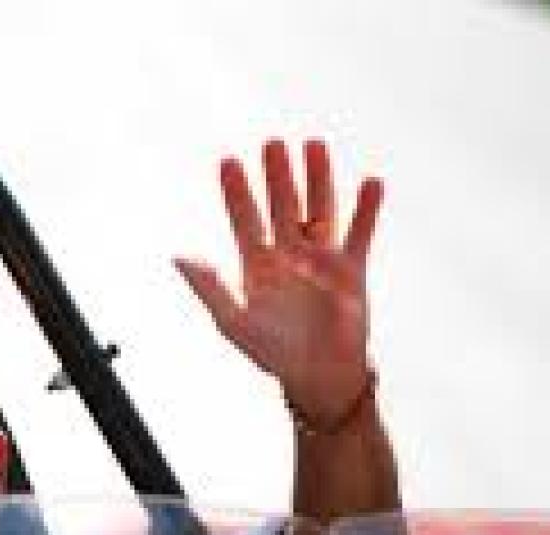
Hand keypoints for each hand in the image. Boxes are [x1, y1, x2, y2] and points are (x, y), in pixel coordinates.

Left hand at [175, 139, 383, 424]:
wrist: (316, 377)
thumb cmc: (272, 353)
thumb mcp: (232, 321)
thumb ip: (208, 287)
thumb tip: (178, 256)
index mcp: (256, 264)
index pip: (244, 219)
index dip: (236, 192)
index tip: (228, 161)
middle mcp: (288, 254)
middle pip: (282, 205)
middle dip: (277, 176)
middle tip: (272, 143)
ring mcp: (321, 259)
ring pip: (320, 209)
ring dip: (318, 178)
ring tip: (314, 145)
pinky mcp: (352, 270)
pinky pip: (360, 234)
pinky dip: (367, 210)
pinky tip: (371, 182)